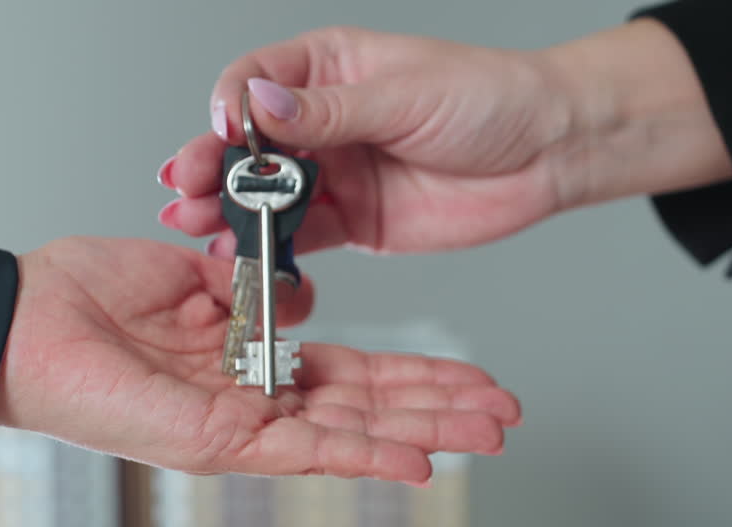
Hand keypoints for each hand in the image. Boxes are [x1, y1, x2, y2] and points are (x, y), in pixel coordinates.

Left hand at [0, 236, 520, 483]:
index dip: (414, 376)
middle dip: (441, 411)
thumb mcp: (187, 274)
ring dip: (424, 435)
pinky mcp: (218, 443)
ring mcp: (241, 429)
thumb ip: (253, 290)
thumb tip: (307, 295)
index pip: (352, 373)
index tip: (468, 377)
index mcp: (249, 363)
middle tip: (504, 416)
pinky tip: (419, 464)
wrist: (21, 321)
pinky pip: (304, 452)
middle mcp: (254, 402)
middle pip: (369, 408)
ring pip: (352, 435)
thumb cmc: (83, 299)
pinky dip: (363, 458)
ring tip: (488, 437)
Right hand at [159, 22, 731, 256]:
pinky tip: (240, 252)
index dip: (230, 108)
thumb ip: (329, 112)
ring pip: (268, 193)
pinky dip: (270, 246)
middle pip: (250, 144)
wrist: (548, 153)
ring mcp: (336, 173)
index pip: (256, 81)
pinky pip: (302, 236)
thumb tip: (257, 108)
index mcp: (329, 68)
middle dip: (212, 165)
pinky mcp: (353, 221)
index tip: (223, 132)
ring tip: (195, 224)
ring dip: (229, 209)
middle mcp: (323, 121)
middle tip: (183, 187)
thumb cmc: (490, 99)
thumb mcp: (405, 95)